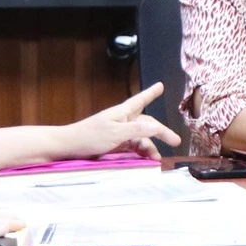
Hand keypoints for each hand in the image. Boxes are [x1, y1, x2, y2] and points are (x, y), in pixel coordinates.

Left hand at [60, 83, 182, 158]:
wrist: (69, 147)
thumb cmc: (90, 136)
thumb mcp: (115, 133)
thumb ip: (137, 129)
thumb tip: (157, 127)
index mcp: (123, 113)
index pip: (140, 100)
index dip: (151, 93)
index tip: (160, 86)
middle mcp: (123, 121)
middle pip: (147, 124)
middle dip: (161, 132)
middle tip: (176, 141)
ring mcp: (119, 133)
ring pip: (141, 138)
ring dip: (150, 147)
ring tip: (156, 158)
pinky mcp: (115, 144)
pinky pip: (133, 147)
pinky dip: (141, 152)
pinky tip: (146, 159)